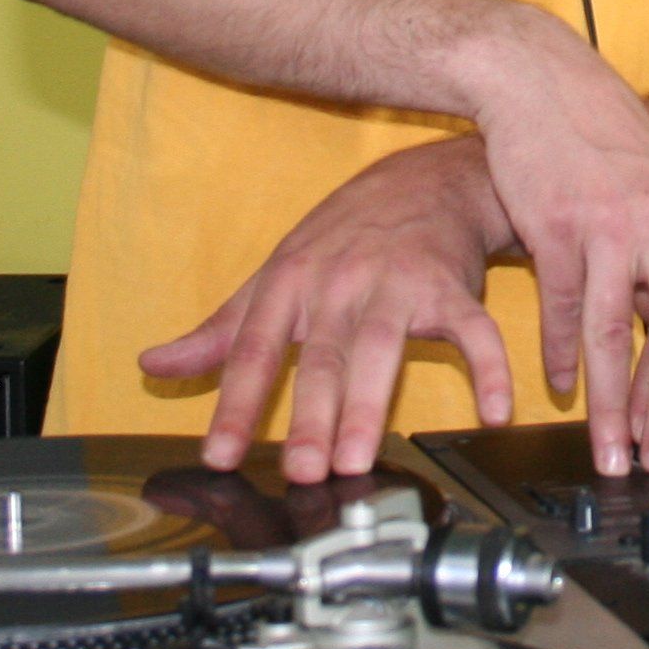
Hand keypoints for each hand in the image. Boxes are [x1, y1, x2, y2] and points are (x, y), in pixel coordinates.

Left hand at [139, 137, 517, 483]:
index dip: (235, 403)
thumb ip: (220, 331)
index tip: (221, 455)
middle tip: (302, 470)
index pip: (254, 348)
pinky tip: (494, 410)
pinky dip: (489, 369)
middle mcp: (340, 281)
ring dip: (369, 404)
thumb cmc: (345, 234)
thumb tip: (154, 364)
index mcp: (290, 282)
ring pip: (381, 346)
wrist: (425, 178)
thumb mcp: (275, 275)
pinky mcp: (452, 286)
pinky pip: (476, 331)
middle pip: (321, 354)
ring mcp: (398, 282)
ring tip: (356, 458)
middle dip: (310, 414)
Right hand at [458, 13, 648, 479]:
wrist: (540, 77)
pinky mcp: (558, 226)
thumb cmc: (596, 133)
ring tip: (603, 444)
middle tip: (647, 460)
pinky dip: (561, 351)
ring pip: (614, 334)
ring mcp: (610, 227)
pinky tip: (558, 379)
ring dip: (606, 400)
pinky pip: (564, 306)